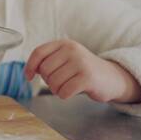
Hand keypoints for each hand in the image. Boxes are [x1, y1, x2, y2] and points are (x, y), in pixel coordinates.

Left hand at [24, 39, 140, 103]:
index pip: (38, 52)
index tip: (28, 77)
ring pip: (53, 82)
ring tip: (68, 86)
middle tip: (60, 82)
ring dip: (56, 89)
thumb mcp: (66, 58)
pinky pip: (64, 91)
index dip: (30, 66)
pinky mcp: (87, 77)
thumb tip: (30, 71)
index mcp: (64, 44)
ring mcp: (80, 63)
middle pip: (45, 70)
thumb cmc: (83, 70)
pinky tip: (73, 91)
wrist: (112, 77)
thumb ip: (49, 60)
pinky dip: (64, 95)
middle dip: (48, 81)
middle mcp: (72, 50)